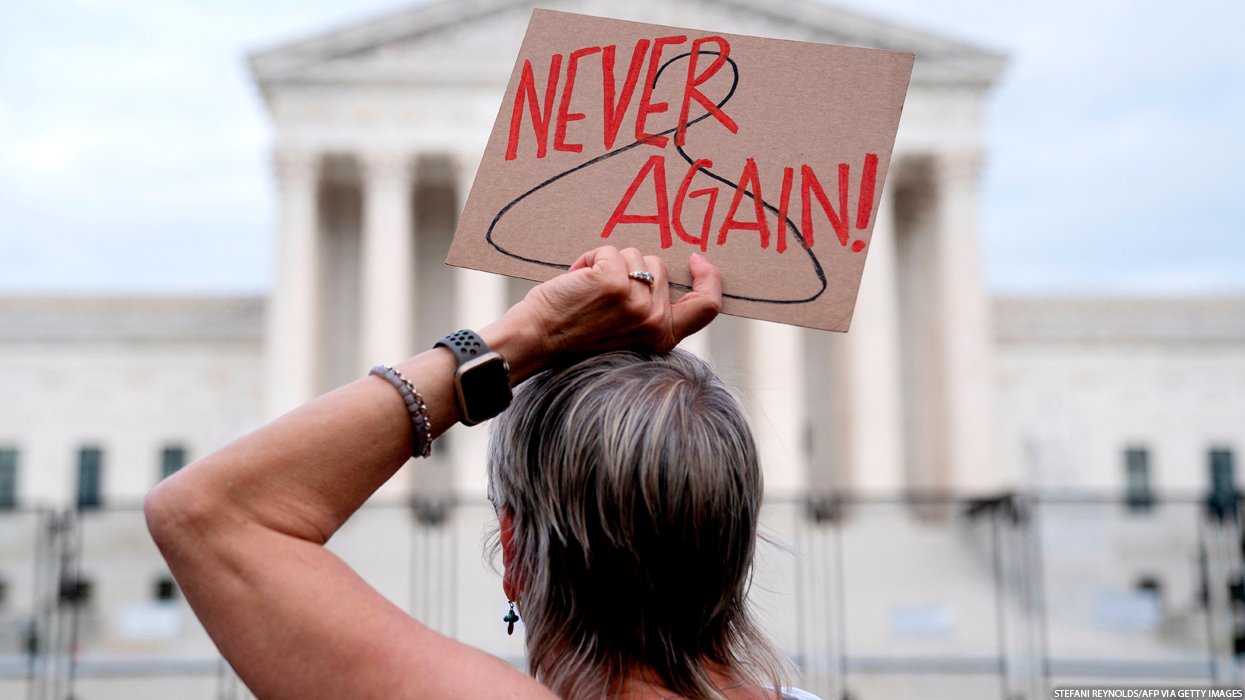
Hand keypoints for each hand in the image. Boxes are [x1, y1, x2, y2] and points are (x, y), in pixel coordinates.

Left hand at [489, 246, 721, 377]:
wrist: (536, 342)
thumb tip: (659, 267)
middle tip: (601, 295)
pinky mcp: (614, 283)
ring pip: (635, 255)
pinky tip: (576, 282)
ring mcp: (637, 302)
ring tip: (587, 290)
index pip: (707, 306)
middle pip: (659, 267)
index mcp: (664, 337)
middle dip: (630, 269)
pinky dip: (589, 259)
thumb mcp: (625, 331)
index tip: (697, 259)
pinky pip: (609, 251)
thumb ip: (649, 308)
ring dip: (608, 263)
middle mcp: (656, 322)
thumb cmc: (574, 334)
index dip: (709, 277)